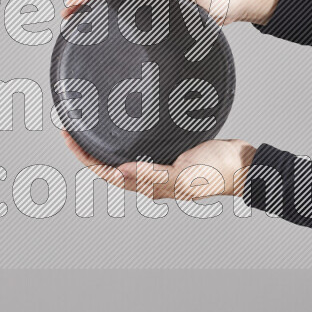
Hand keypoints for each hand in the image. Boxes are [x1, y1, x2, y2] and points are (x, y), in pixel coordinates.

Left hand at [62, 131, 256, 200]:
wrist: (244, 163)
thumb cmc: (218, 171)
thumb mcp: (185, 175)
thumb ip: (154, 174)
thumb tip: (121, 170)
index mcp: (152, 186)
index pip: (108, 174)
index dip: (85, 158)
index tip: (68, 137)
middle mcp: (152, 179)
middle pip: (110, 167)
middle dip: (88, 151)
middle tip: (70, 128)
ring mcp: (161, 167)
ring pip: (123, 158)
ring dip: (104, 145)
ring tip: (89, 126)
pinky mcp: (170, 154)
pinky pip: (140, 148)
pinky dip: (126, 138)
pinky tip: (124, 125)